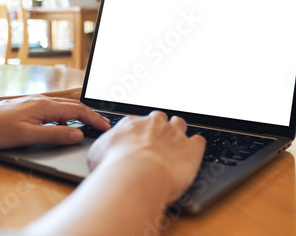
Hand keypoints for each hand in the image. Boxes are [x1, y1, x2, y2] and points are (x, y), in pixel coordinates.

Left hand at [0, 96, 110, 149]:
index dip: (94, 119)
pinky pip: (53, 110)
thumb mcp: (26, 137)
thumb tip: (78, 135)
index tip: (106, 127)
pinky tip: (63, 125)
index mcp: (44, 106)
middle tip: (103, 125)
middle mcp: (41, 101)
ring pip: (63, 107)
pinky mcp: (26, 108)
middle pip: (73, 106)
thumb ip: (54, 135)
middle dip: (91, 115)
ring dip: (79, 115)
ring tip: (89, 124)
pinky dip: (65, 116)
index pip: (77, 111)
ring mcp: (33, 103)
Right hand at [87, 111, 205, 202]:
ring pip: (180, 124)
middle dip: (160, 127)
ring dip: (179, 132)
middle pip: (160, 118)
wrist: (136, 176)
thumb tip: (102, 152)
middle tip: (156, 141)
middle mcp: (154, 124)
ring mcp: (174, 134)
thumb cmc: (114, 167)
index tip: (138, 141)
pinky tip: (193, 152)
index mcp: (132, 124)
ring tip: (176, 144)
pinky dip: (196, 146)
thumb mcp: (96, 155)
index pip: (138, 122)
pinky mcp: (191, 148)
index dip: (139, 132)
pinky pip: (199, 140)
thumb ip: (104, 149)